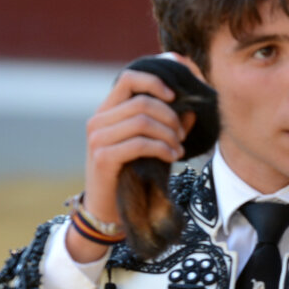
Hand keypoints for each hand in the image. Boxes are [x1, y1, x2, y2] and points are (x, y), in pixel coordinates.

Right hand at [65, 58, 197, 262]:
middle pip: (142, 102)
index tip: (174, 96)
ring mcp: (98, 138)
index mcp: (107, 111)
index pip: (128, 78)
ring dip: (168, 134)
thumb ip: (165, 125)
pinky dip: (162, 148)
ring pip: (142, 120)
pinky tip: (172, 157)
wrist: (106, 210)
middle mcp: (98, 121)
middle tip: (181, 135)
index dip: (154, 81)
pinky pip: (139, 143)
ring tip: (178, 149)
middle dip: (169, 116)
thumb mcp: (149, 145)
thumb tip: (191, 109)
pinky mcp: (103, 157)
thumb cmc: (131, 174)